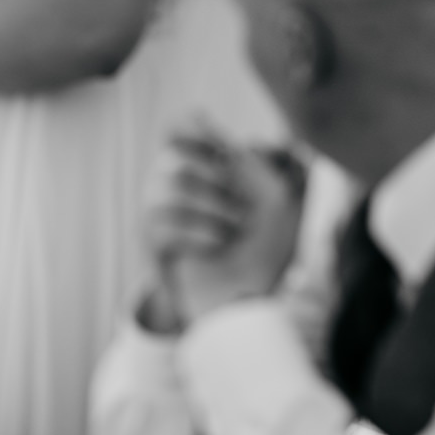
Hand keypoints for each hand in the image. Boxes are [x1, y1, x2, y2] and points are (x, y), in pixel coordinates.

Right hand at [158, 126, 306, 322]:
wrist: (245, 303)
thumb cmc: (264, 253)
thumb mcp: (280, 206)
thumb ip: (272, 166)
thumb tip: (260, 141)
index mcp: (198, 168)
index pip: (178, 131)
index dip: (196, 134)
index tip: (225, 153)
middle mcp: (170, 185)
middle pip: (174, 160)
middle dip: (215, 180)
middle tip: (241, 206)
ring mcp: (157, 213)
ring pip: (169, 190)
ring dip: (213, 208)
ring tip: (236, 229)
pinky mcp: (153, 243)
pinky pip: (164, 226)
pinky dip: (200, 233)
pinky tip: (220, 244)